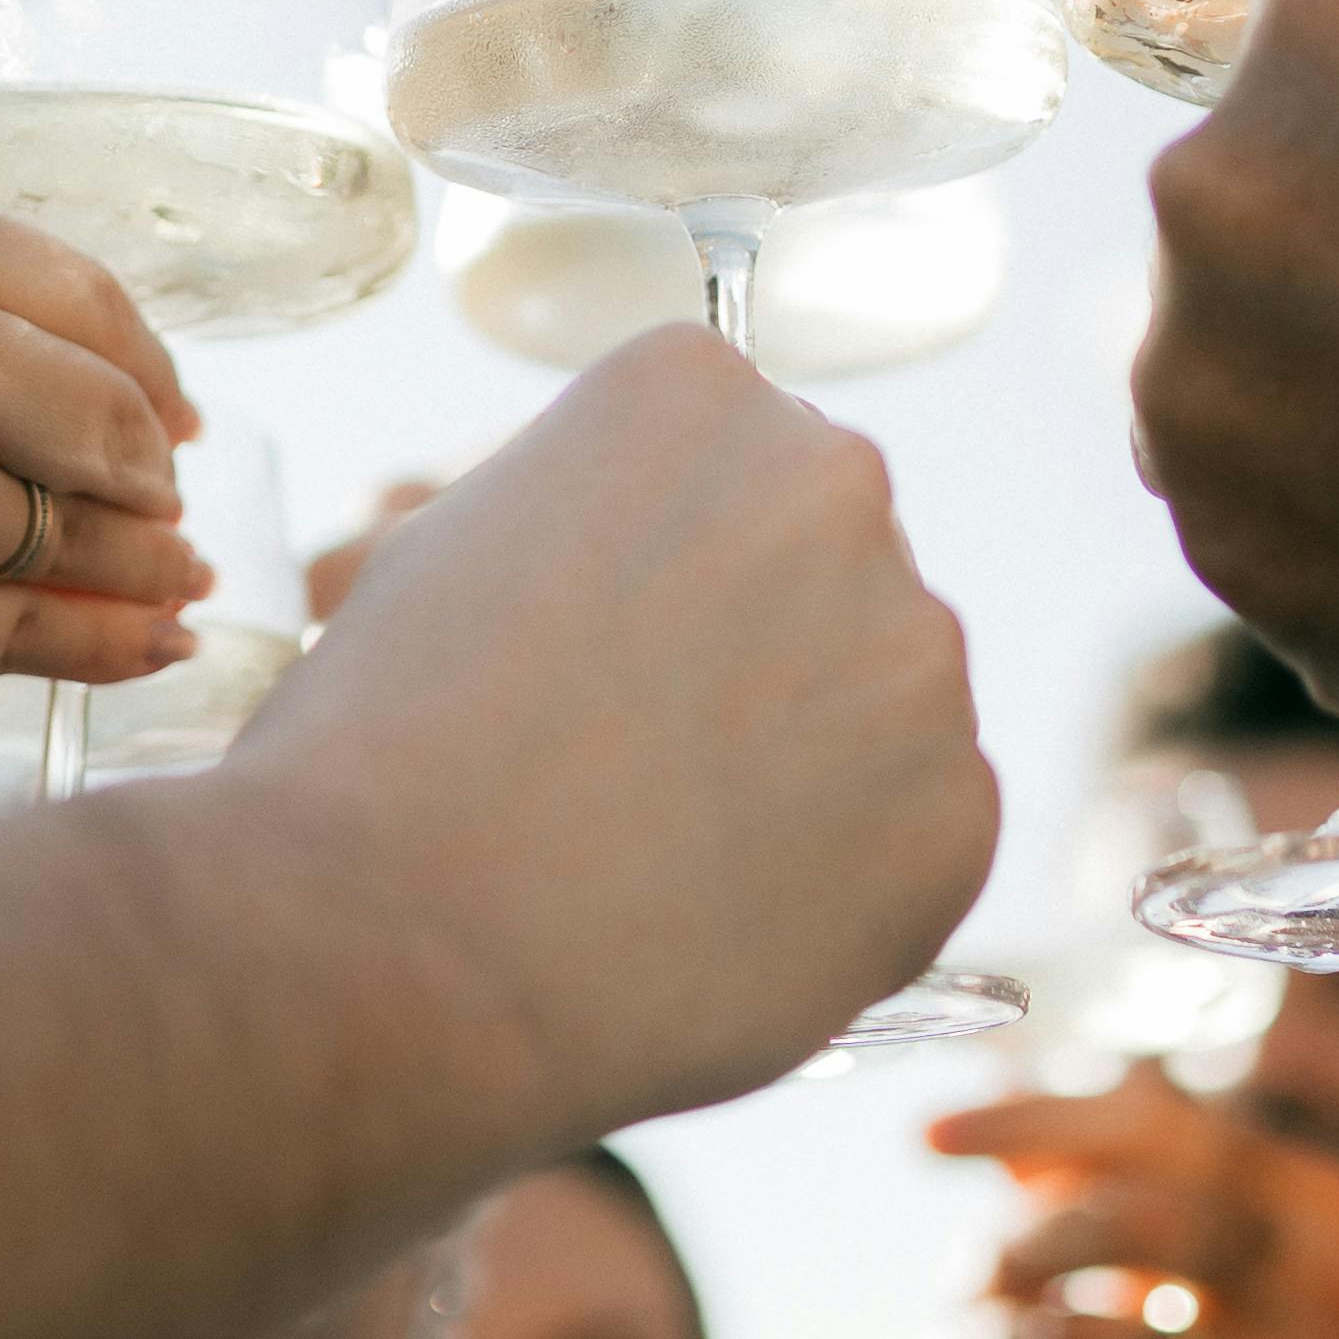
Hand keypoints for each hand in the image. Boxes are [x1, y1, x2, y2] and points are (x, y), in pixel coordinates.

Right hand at [0, 184, 211, 725]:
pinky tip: (156, 641)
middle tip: (167, 497)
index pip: (97, 307)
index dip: (150, 370)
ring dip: (146, 565)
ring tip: (180, 574)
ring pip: (79, 542)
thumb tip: (115, 396)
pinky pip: (32, 639)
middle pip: (115, 429)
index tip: (170, 410)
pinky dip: (111, 646)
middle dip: (152, 474)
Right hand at [224, 335, 995, 1136]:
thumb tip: (650, 551)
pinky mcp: (957, 807)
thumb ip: (587, 513)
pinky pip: (923, 830)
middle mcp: (835, 485)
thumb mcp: (446, 545)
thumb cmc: (382, 748)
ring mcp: (913, 649)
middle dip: (757, 647)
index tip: (610, 644)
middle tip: (646, 756)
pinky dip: (852, 877)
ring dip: (813, 760)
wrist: (400, 946)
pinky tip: (732, 915)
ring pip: (883, 697)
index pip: (728, 458)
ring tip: (673, 851)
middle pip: (823, 562)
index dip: (662, 567)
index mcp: (700, 392)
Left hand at [919, 1073, 1338, 1338]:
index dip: (1037, 1122)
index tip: (923, 1136)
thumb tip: (969, 1104)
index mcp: (1313, 1200)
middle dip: (1024, 1245)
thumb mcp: (1182, 1256)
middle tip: (955, 1283)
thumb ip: (1095, 1175)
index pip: (1164, 1129)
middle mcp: (1326, 1289)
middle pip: (1147, 1225)